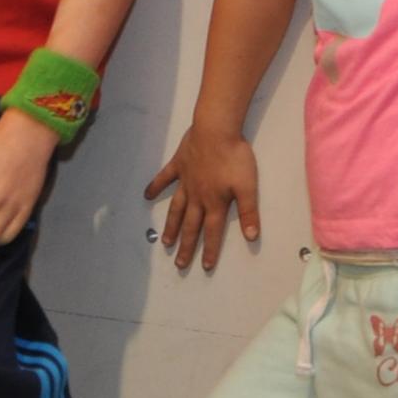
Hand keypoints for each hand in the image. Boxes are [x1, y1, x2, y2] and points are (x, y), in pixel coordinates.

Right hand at [143, 123, 263, 271]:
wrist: (216, 130)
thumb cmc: (235, 157)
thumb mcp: (247, 187)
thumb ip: (248, 212)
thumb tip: (251, 236)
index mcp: (215, 203)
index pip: (212, 232)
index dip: (210, 250)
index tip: (204, 266)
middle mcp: (197, 196)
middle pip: (191, 226)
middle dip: (187, 246)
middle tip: (180, 264)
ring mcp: (185, 181)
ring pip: (176, 209)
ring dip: (171, 226)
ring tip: (165, 241)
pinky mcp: (178, 165)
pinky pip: (164, 178)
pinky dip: (155, 187)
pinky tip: (146, 195)